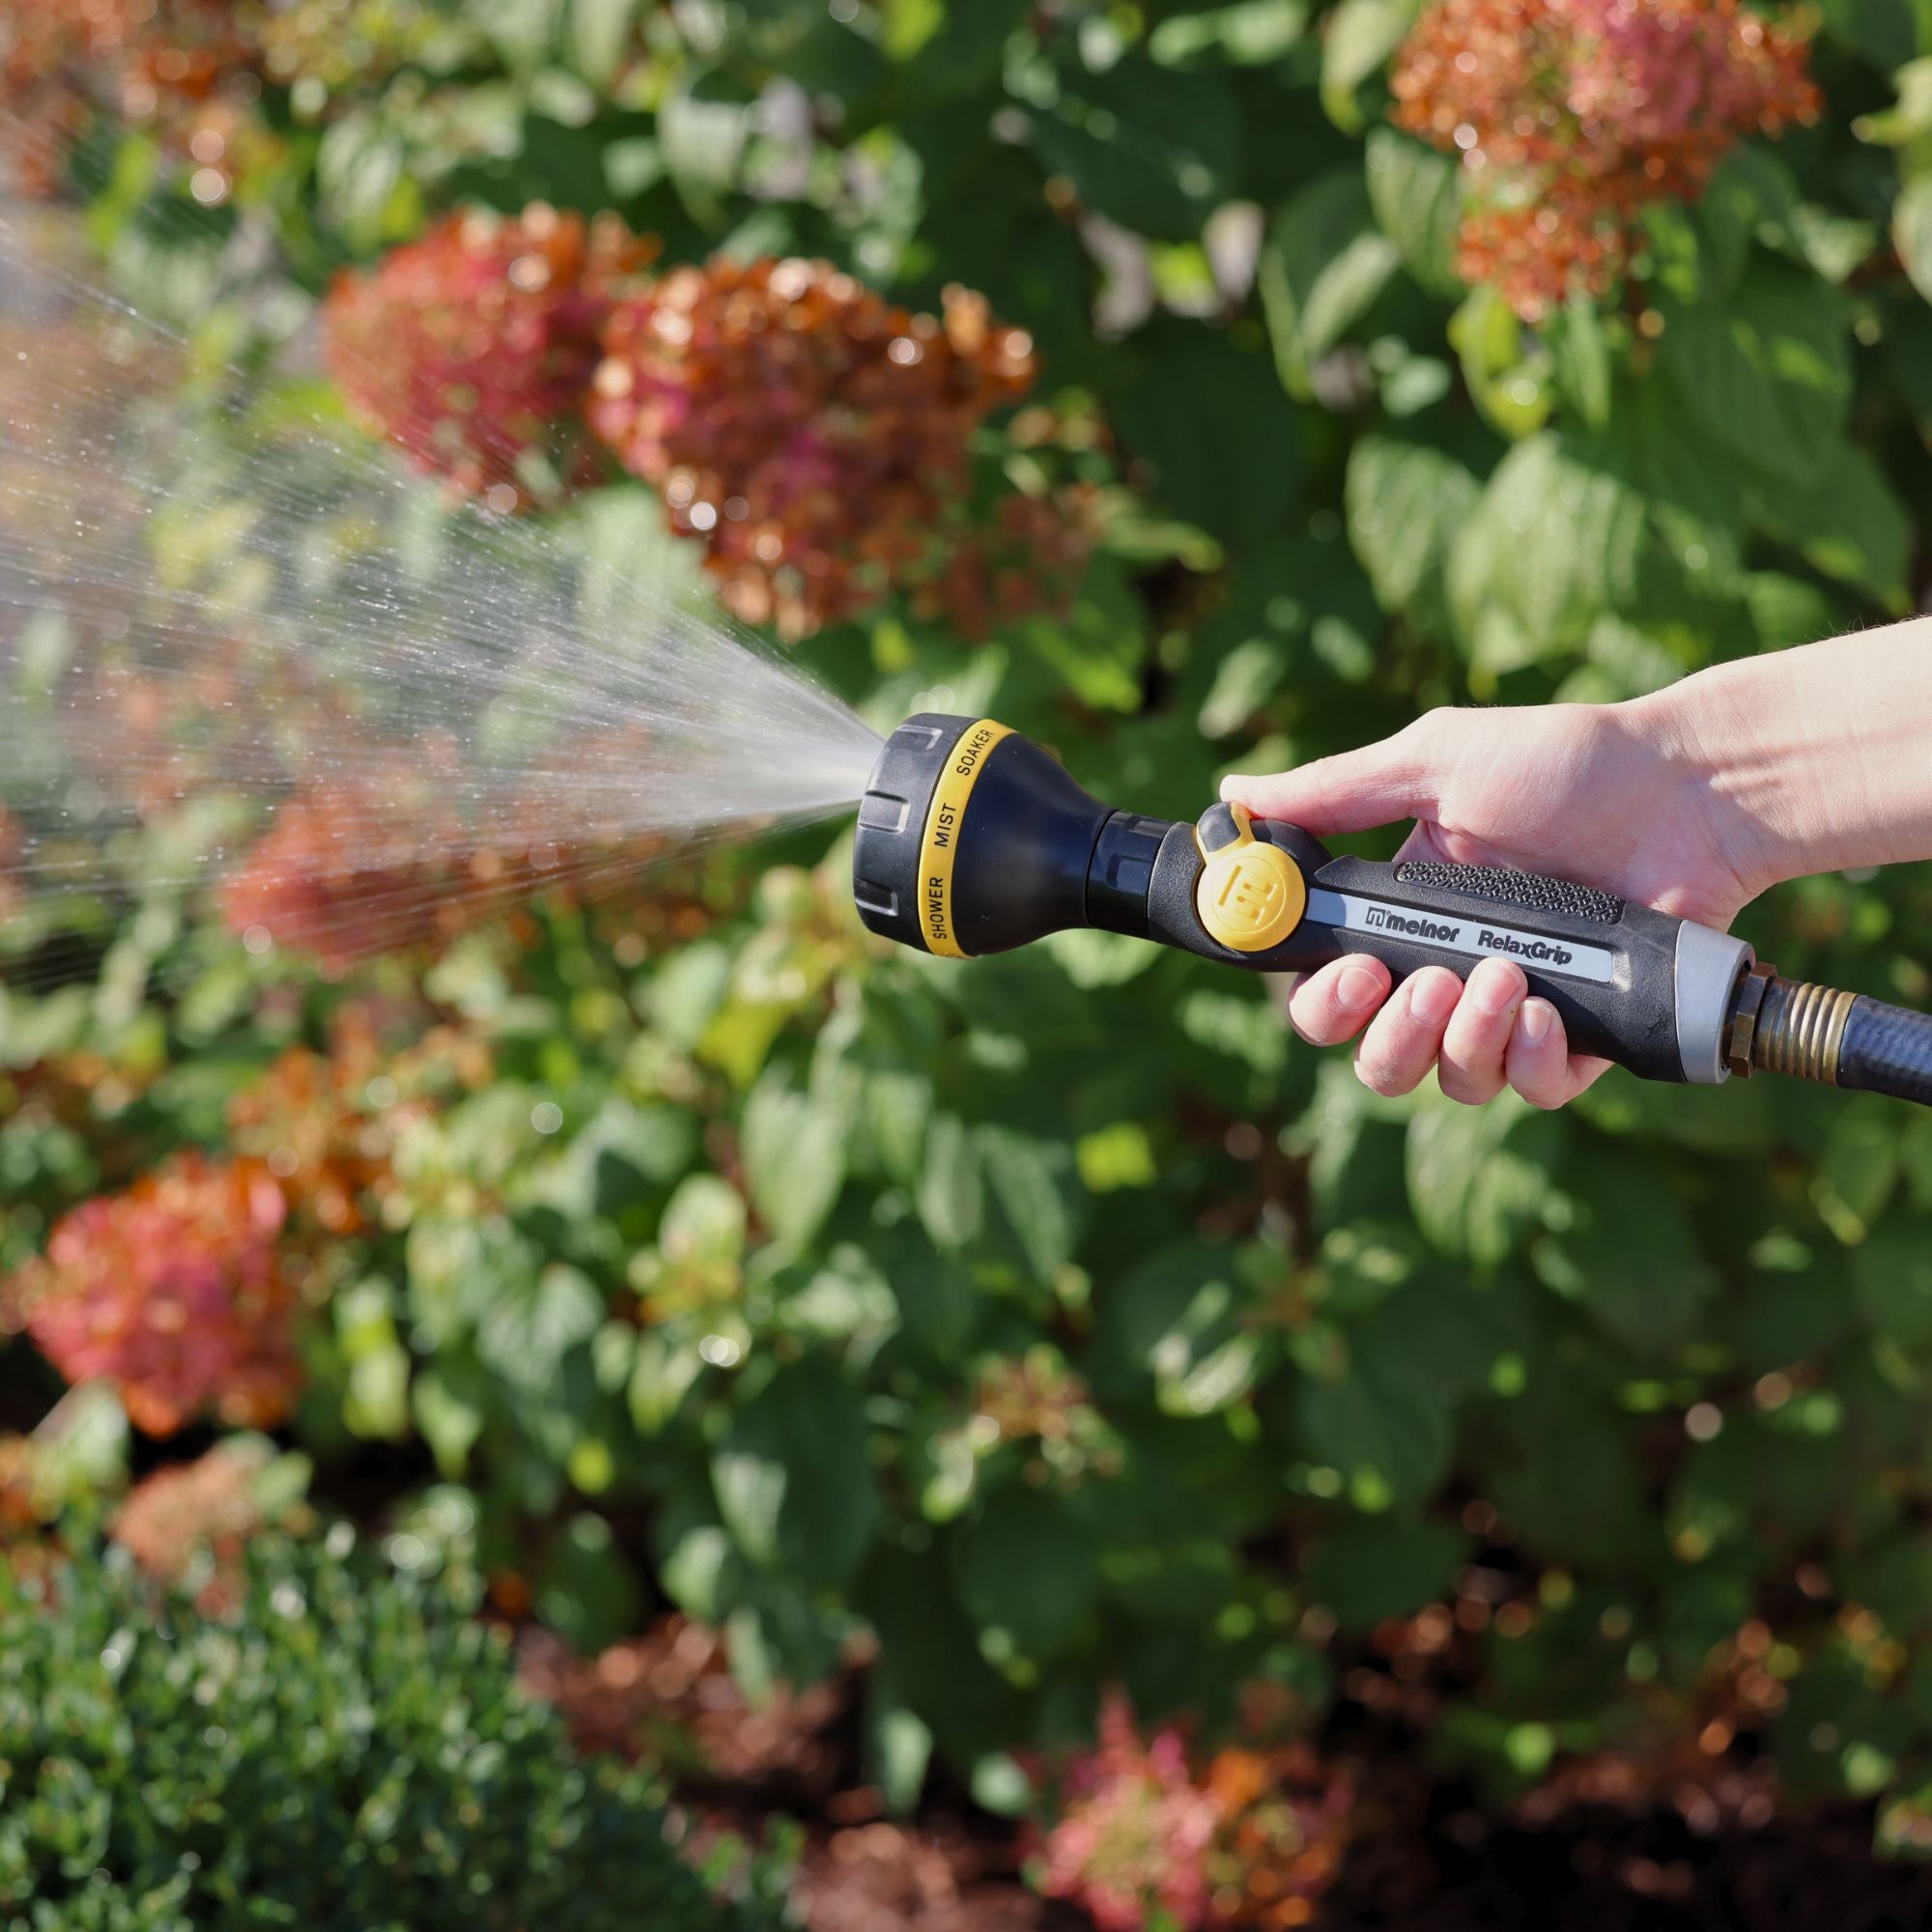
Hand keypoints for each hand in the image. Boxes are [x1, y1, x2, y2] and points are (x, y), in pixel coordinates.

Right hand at [1221, 699, 1761, 1109]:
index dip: (1318, 1000)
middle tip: (1418, 984)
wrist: (1691, 790)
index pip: (1326, 989)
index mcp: (1403, 916)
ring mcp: (1515, 1011)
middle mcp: (1449, 973)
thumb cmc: (1565, 764)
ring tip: (1505, 977)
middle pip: (1374, 1058)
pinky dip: (1527, 1060)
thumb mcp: (1434, 764)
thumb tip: (1229, 800)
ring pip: (1448, 1080)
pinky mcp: (1584, 1039)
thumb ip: (1331, 793)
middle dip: (1382, 1036)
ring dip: (1462, 1038)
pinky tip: (1544, 1011)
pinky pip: (1530, 1089)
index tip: (1345, 971)